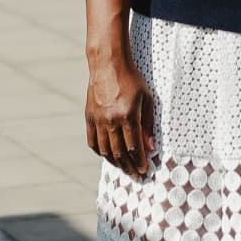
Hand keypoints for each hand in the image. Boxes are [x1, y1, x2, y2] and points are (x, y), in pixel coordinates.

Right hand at [85, 57, 154, 178]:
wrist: (108, 64)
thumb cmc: (132, 79)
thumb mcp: (146, 99)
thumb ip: (148, 124)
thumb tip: (151, 147)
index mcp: (127, 115)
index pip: (134, 147)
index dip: (139, 161)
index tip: (144, 170)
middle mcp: (111, 120)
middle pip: (119, 153)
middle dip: (129, 167)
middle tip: (136, 176)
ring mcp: (98, 119)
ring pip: (105, 150)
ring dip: (115, 163)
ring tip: (124, 169)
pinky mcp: (89, 117)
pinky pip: (92, 141)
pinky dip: (100, 152)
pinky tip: (108, 156)